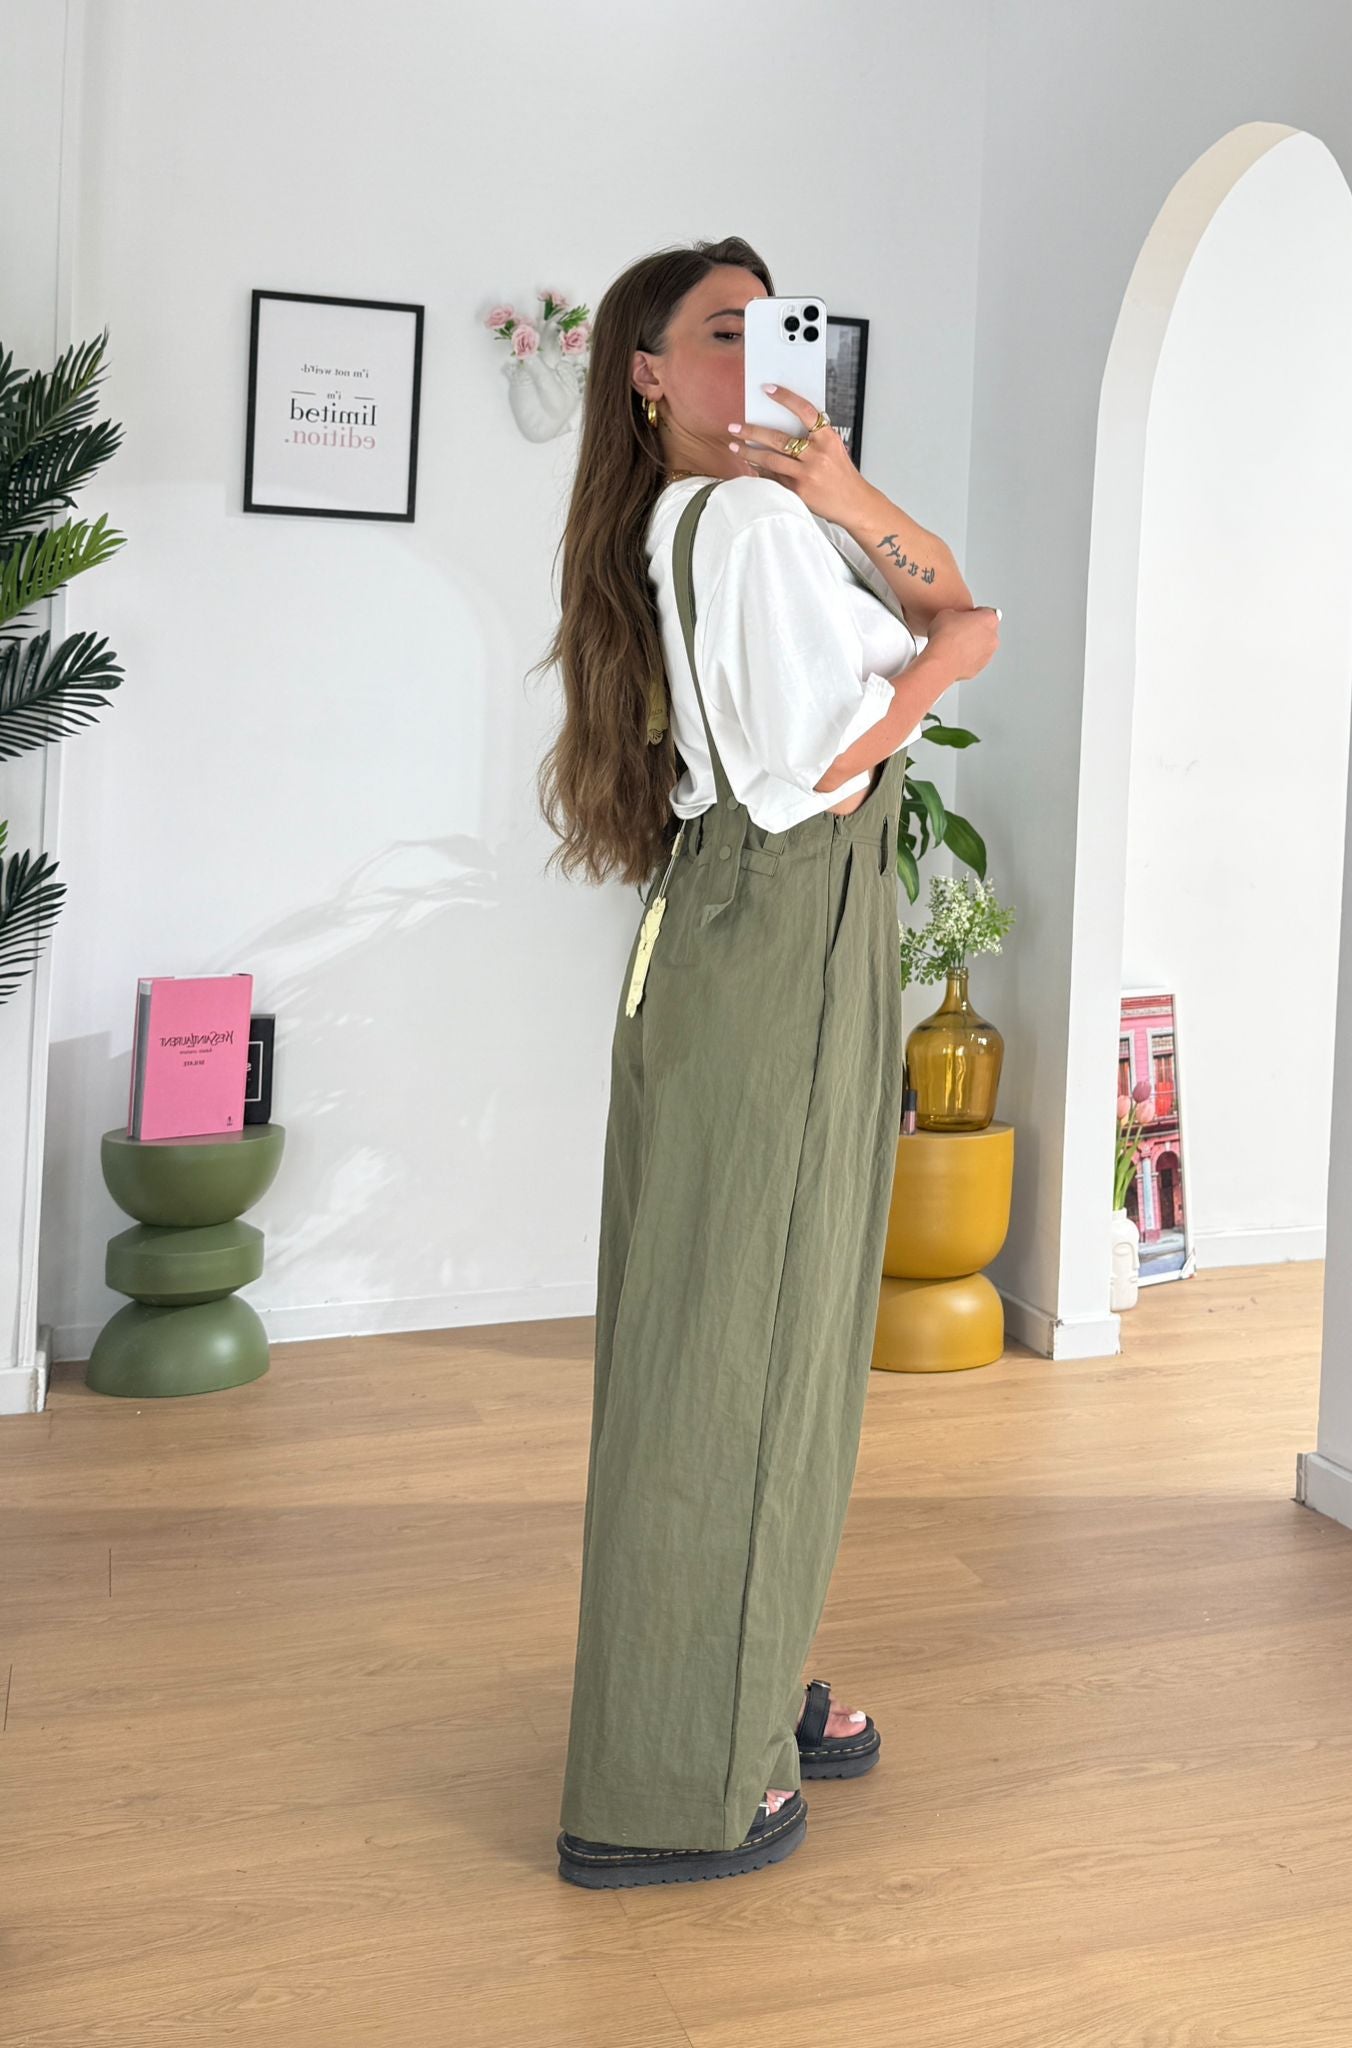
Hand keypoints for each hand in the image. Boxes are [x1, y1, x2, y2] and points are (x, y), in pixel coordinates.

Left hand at [727, 384, 874, 527]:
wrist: (855, 504)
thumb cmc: (842, 476)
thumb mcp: (834, 449)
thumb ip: (813, 437)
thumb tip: (782, 424)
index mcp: (828, 439)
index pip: (805, 411)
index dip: (786, 398)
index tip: (767, 389)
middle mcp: (817, 455)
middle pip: (778, 438)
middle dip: (752, 431)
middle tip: (735, 427)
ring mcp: (806, 474)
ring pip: (770, 459)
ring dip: (748, 452)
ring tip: (734, 446)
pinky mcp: (798, 492)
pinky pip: (772, 478)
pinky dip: (759, 471)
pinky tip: (749, 465)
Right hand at [923, 605, 1001, 678]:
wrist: (940, 660)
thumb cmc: (945, 637)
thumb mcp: (946, 613)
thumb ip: (956, 614)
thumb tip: (952, 618)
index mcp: (989, 619)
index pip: (985, 611)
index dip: (973, 613)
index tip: (965, 616)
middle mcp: (993, 637)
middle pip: (986, 630)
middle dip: (975, 630)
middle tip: (959, 630)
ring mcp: (988, 654)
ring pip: (982, 646)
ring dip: (972, 644)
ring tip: (955, 644)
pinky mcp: (980, 667)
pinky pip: (976, 659)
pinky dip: (968, 657)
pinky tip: (955, 655)